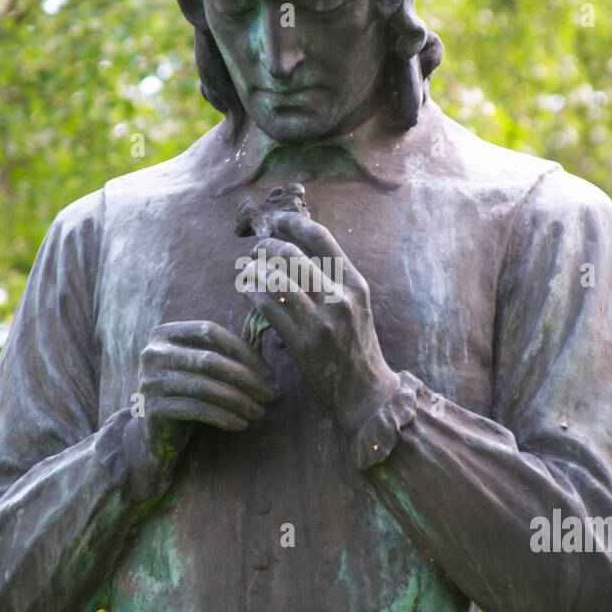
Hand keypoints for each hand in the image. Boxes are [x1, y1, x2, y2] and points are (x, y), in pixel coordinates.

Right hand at [136, 320, 277, 466]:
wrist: (155, 433)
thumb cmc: (187, 394)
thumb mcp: (199, 368)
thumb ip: (223, 353)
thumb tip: (266, 349)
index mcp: (165, 334)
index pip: (210, 332)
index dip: (242, 350)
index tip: (268, 372)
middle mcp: (153, 353)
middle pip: (209, 359)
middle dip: (246, 378)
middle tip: (270, 395)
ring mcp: (149, 380)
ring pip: (204, 386)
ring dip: (238, 400)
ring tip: (259, 412)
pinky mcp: (151, 409)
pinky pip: (194, 410)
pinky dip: (222, 416)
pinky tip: (241, 424)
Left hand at [247, 214, 399, 432]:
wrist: (365, 391)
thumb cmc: (355, 345)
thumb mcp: (355, 304)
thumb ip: (332, 278)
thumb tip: (294, 246)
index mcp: (355, 283)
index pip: (320, 237)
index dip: (292, 223)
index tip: (274, 221)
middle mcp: (340, 298)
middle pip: (292, 254)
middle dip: (267, 246)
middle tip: (255, 250)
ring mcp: (322, 321)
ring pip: (276, 280)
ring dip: (254, 270)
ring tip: (247, 269)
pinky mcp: (303, 343)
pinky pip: (268, 307)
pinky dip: (252, 293)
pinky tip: (246, 290)